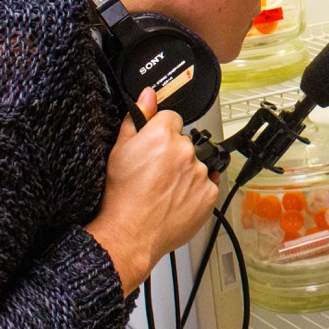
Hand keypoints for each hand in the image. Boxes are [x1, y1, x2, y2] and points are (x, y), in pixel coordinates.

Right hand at [85, 88, 219, 295]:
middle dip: (173, 153)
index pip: (171, 118)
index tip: (153, 147)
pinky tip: (175, 200)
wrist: (130, 233)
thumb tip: (147, 95)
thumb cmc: (121, 196)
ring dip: (185, 173)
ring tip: (163, 190)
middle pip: (184, 142)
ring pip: (196, 164)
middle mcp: (185, 151)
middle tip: (155, 172)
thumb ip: (138, 117)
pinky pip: (206, 185)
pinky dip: (194, 191)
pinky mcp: (209, 195)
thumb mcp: (119, 150)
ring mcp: (199, 173)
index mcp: (162, 135)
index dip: (160, 132)